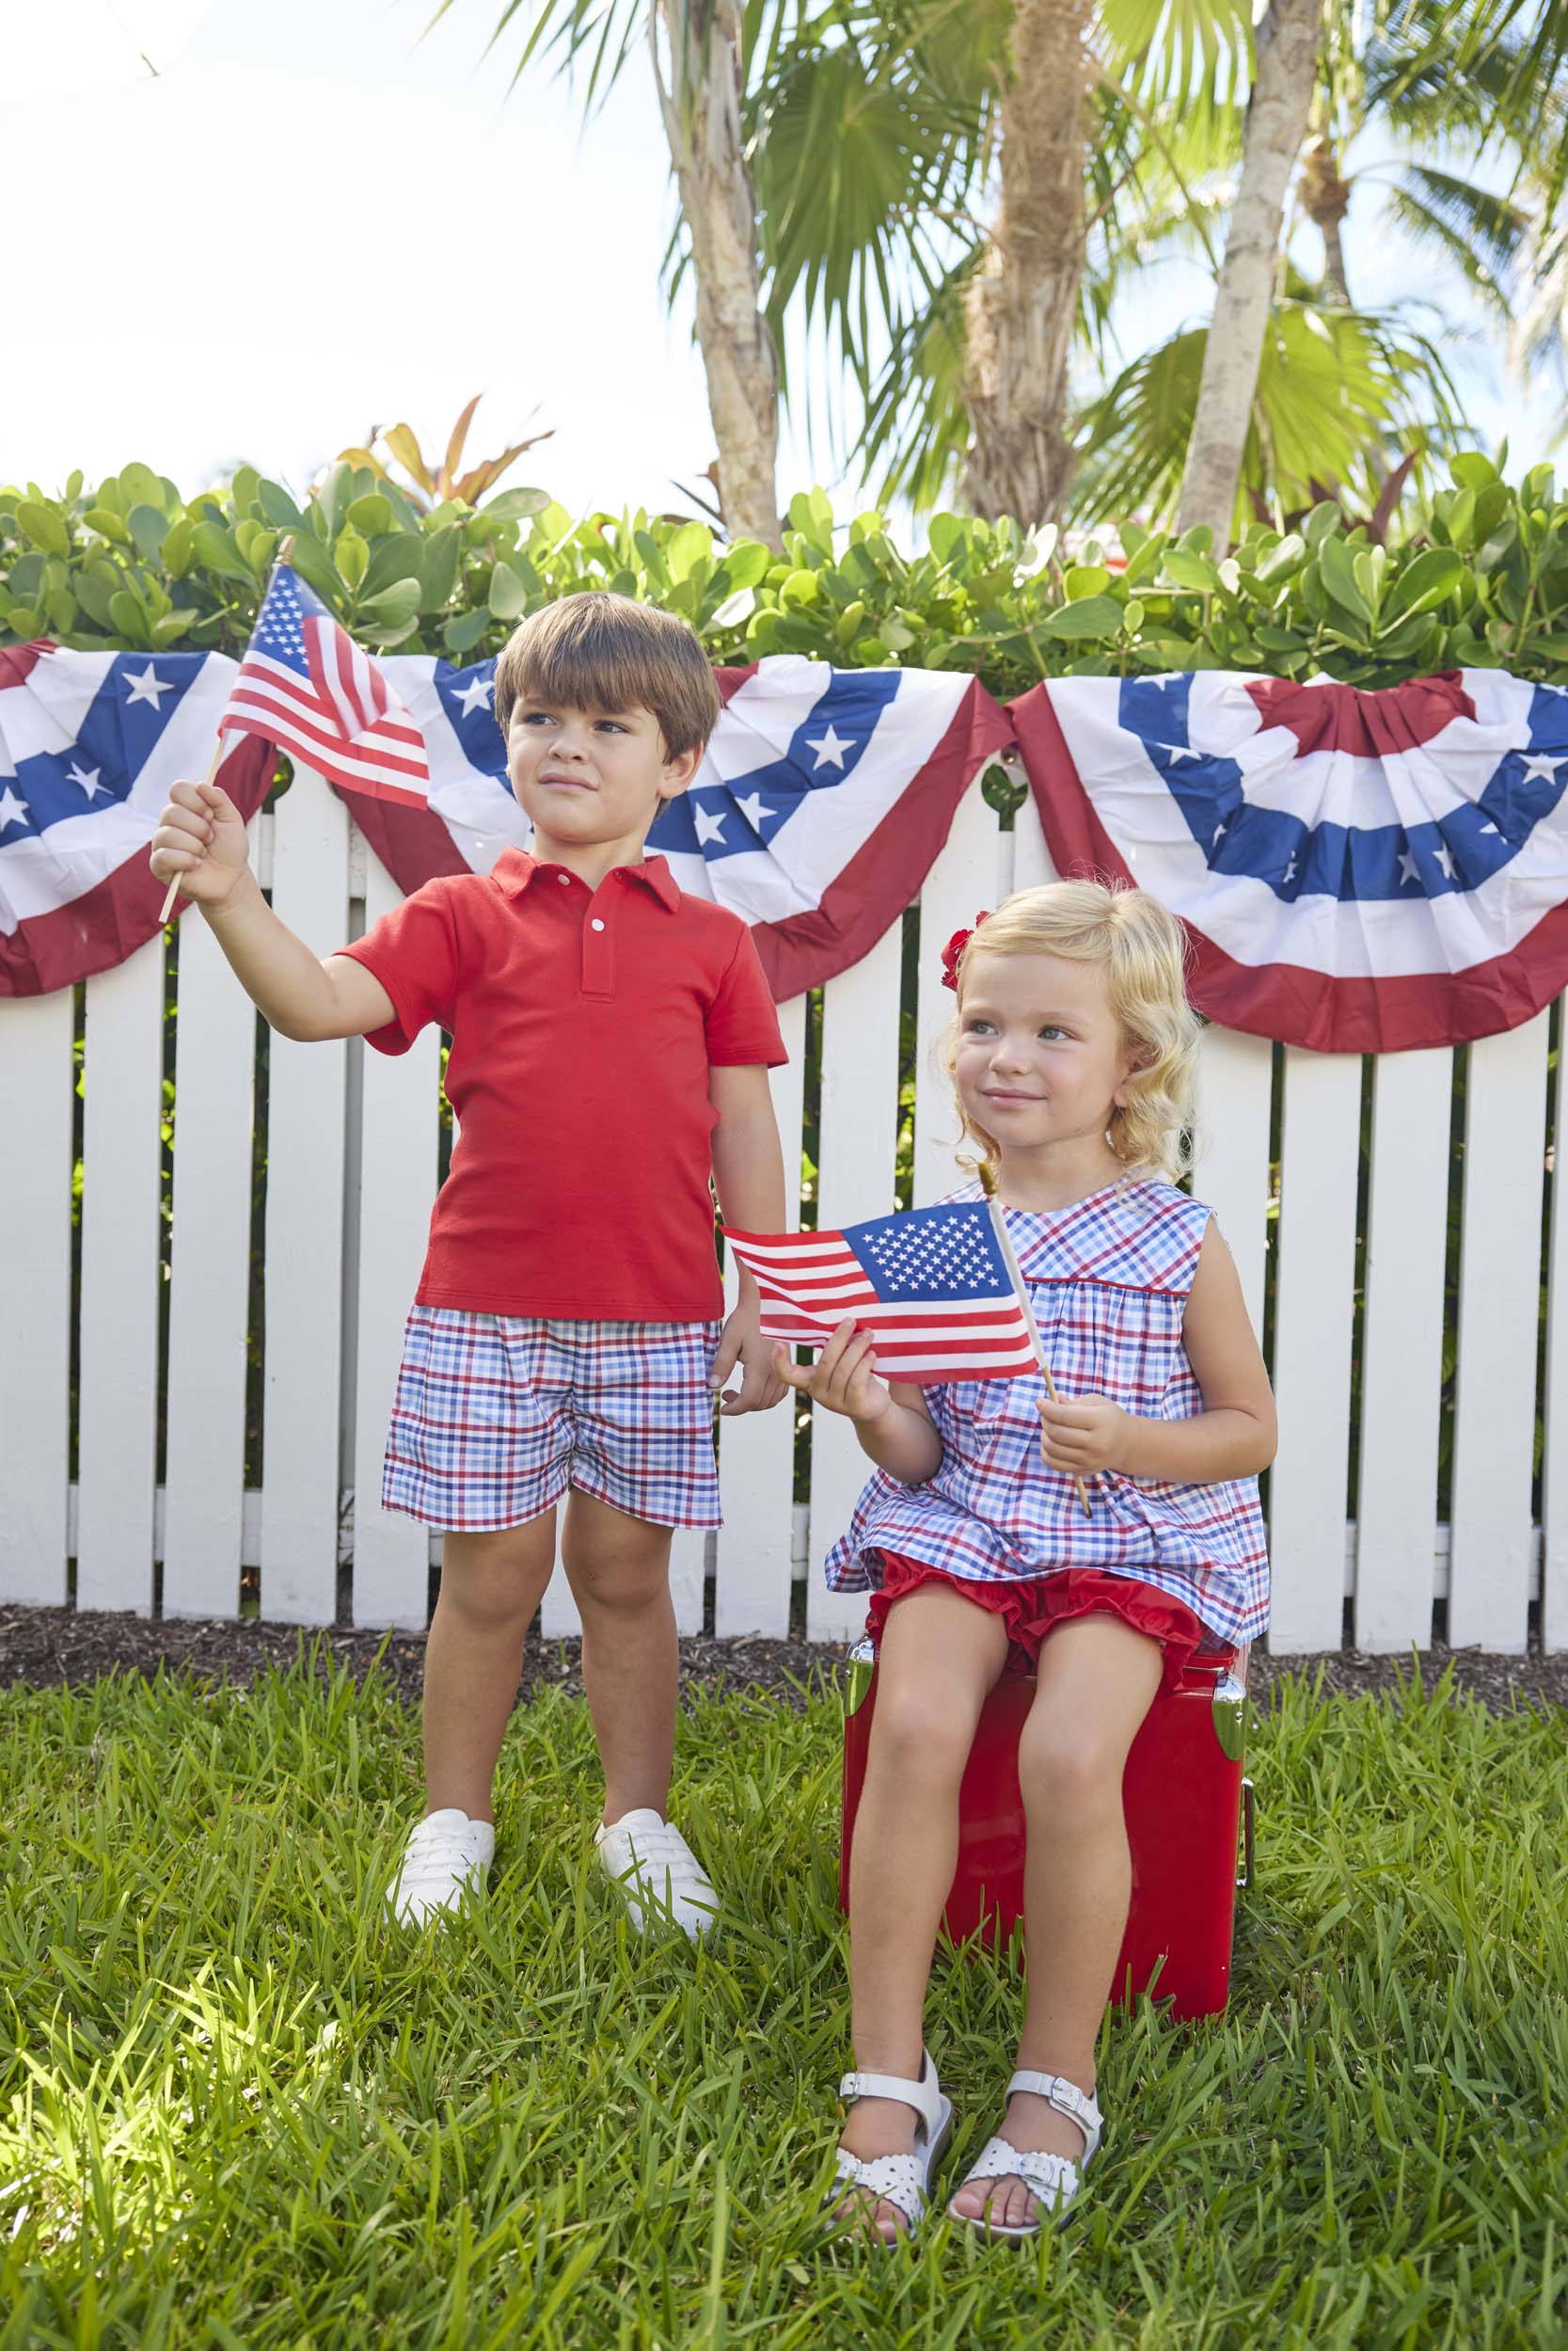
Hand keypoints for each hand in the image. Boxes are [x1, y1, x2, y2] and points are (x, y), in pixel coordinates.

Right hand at [149, 777, 253, 909]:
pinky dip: (186, 860)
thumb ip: (219, 799)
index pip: (178, 788)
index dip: (197, 801)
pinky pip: (163, 856)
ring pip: (167, 834)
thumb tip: (201, 784)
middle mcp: (169, 822)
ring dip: (194, 846)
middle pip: (172, 812)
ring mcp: (161, 843)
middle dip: (200, 828)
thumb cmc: (229, 848)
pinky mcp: (158, 865)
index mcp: (185, 807)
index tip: (211, 815)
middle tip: (210, 839)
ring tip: (203, 854)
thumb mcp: (232, 820)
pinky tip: (196, 865)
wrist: (232, 878)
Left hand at [711, 1302, 788, 1415]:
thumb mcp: (729, 1339)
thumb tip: (713, 1386)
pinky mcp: (787, 1365)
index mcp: (760, 1367)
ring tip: (736, 1392)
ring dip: (754, 1403)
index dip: (734, 1409)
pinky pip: (780, 1392)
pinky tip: (753, 1385)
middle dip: (741, 1406)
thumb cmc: (747, 1318)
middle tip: (725, 1396)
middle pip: (760, 1403)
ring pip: (771, 1400)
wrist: (770, 1302)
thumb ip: (721, 1364)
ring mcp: (783, 1369)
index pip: (749, 1400)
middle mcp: (775, 1371)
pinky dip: (766, 1396)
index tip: (721, 1408)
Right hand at [770, 1320, 891, 1425]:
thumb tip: (842, 1320)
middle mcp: (818, 1393)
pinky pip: (856, 1380)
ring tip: (868, 1334)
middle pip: (826, 1362)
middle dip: (840, 1338)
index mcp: (810, 1380)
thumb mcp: (840, 1363)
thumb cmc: (856, 1377)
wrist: (873, 1406)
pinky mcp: (854, 1406)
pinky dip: (864, 1364)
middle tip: (851, 1321)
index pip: (787, 1375)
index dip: (779, 1362)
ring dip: (857, 1348)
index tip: (778, 1344)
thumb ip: (836, 1349)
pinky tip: (872, 1353)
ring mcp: (835, 1402)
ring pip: (843, 1369)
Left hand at [1038, 1392, 1129, 1476]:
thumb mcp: (1096, 1402)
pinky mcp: (1083, 1471)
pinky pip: (1053, 1463)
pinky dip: (1046, 1452)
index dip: (1047, 1408)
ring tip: (1051, 1428)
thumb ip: (1073, 1402)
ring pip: (1052, 1449)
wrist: (1127, 1444)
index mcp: (1100, 1422)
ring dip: (1045, 1435)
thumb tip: (1051, 1402)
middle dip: (1046, 1420)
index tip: (1040, 1401)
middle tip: (1047, 1414)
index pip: (1065, 1416)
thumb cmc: (1108, 1418)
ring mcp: (1089, 1460)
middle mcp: (1096, 1444)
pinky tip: (1052, 1442)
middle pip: (1056, 1433)